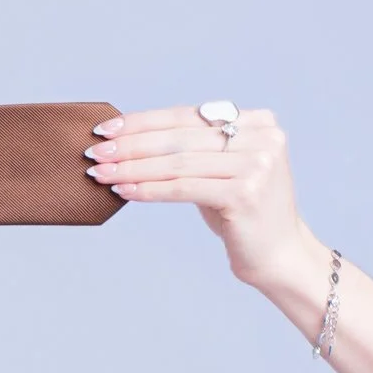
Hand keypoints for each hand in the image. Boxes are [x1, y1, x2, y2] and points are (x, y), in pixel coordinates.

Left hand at [86, 105, 323, 298]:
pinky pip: (183, 188)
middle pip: (180, 137)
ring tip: (100, 172)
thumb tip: (128, 138)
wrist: (278, 256)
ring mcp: (257, 164)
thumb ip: (193, 148)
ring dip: (132, 167)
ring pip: (178, 163)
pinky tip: (123, 191)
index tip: (106, 128)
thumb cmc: (242, 213)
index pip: (187, 116)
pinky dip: (149, 189)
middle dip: (131, 144)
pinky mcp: (245, 193)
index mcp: (258, 121)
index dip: (143, 121)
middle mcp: (262, 136)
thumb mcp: (220, 170)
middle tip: (94, 151)